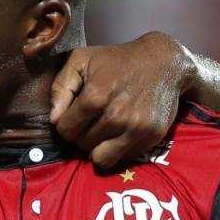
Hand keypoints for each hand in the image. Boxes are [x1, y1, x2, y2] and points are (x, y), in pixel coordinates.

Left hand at [50, 32, 195, 168]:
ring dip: (98, 147)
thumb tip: (54, 119)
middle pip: (82, 144)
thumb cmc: (117, 60)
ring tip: (103, 131)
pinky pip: (125, 156)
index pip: (66, 130)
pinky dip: (120, 148)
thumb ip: (60, 88)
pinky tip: (122, 131)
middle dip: (82, 135)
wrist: (165, 62)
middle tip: (91, 121)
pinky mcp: (152, 136)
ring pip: (102, 158)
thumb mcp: (81, 60)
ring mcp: (136, 128)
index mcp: (95, 97)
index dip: (66, 125)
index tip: (74, 116)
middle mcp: (116, 116)